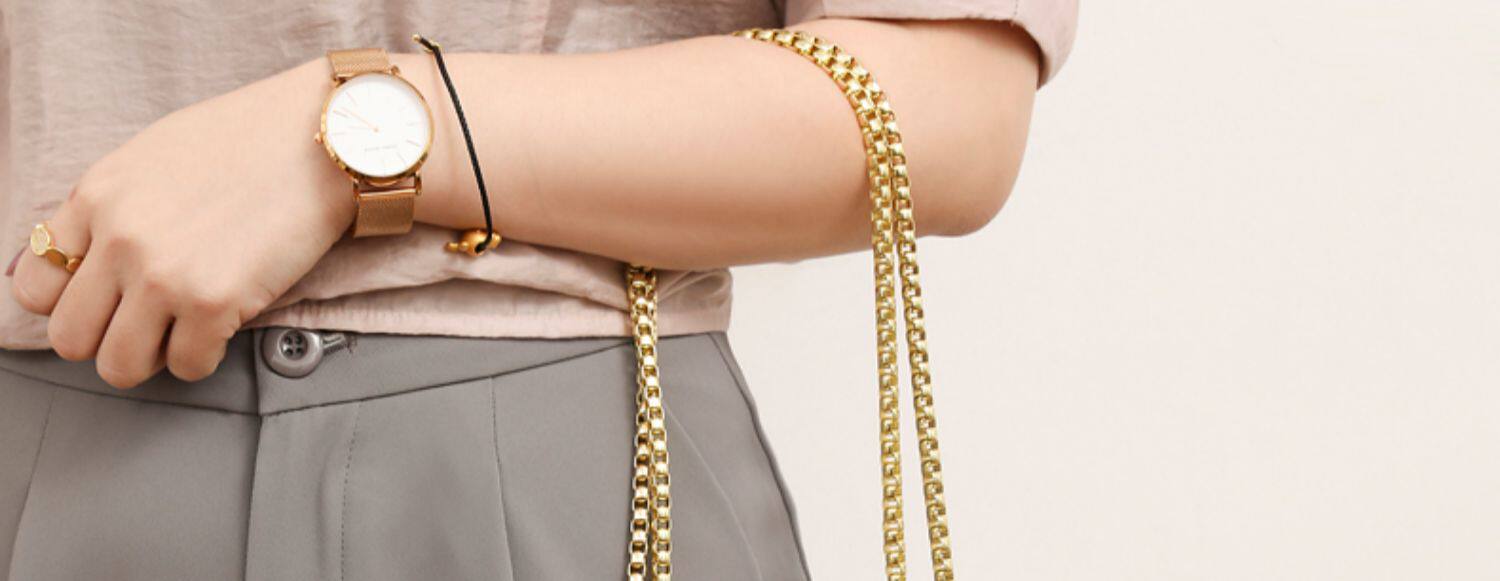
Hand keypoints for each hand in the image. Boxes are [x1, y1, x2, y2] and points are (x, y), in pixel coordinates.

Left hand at [11, 59, 354, 387]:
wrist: (321, 140)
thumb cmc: (249, 142)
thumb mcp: (151, 157)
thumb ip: (109, 207)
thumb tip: (79, 258)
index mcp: (97, 197)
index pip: (35, 286)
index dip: (69, 304)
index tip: (105, 301)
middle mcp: (119, 239)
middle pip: (70, 337)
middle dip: (108, 339)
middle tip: (146, 325)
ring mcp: (162, 275)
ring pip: (119, 367)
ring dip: (152, 358)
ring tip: (183, 332)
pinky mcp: (213, 304)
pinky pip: (187, 366)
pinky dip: (204, 357)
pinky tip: (224, 326)